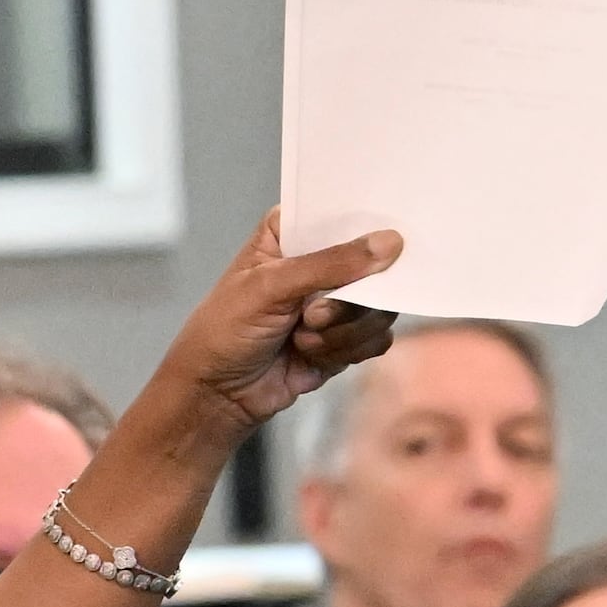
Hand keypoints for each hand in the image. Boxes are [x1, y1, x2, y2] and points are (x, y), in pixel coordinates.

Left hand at [151, 212, 404, 437]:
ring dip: (342, 331)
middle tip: (313, 315)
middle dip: (348, 300)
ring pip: (380, 307)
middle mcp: (319, 264)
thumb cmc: (225, 330)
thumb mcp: (270, 287)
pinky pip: (376, 338)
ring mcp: (335, 302)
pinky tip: (312, 355)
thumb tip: (389, 243)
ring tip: (301, 338)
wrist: (217, 393)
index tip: (387, 240)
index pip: (345, 213)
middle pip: (374, 265)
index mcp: (292, 234)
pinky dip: (347, 350)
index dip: (368, 227)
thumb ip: (330, 264)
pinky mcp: (345, 337)